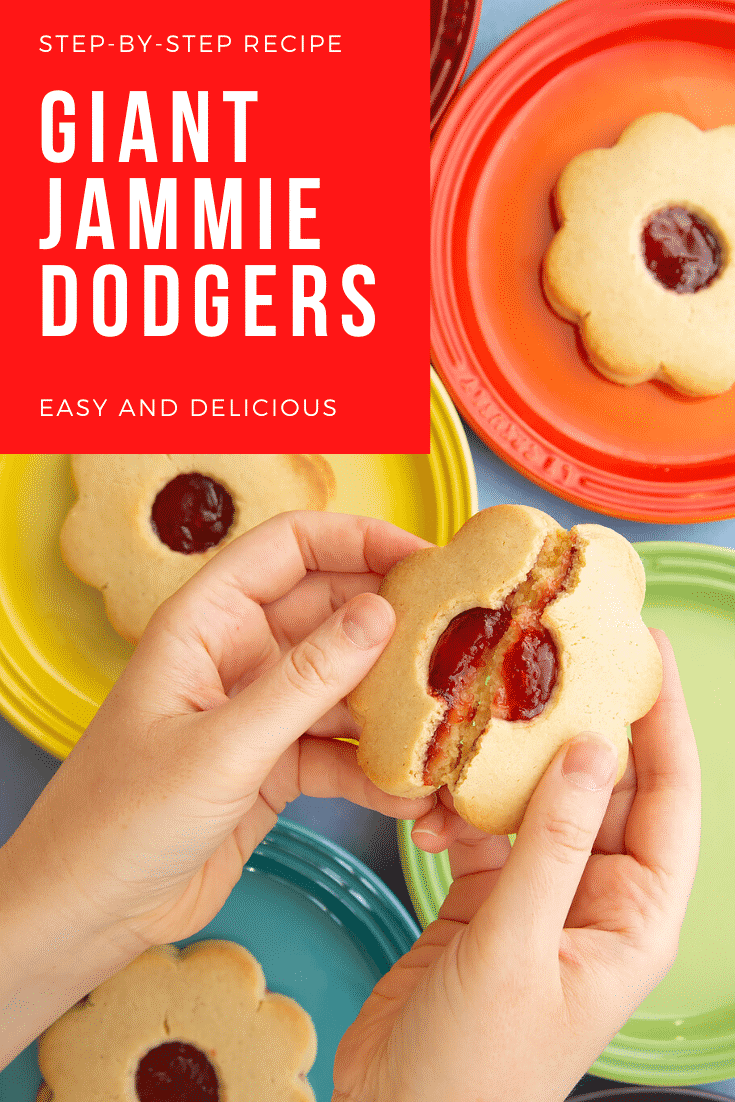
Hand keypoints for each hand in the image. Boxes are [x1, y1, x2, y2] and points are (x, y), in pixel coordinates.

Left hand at [3, 511, 433, 964]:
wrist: (89, 909)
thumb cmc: (122, 816)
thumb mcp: (222, 745)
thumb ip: (306, 680)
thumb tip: (381, 614)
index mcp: (207, 621)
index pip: (291, 547)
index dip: (359, 539)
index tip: (425, 558)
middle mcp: (238, 654)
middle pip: (330, 610)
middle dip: (394, 620)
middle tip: (463, 635)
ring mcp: (260, 710)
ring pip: (344, 682)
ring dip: (393, 700)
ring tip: (450, 713)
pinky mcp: (276, 764)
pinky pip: (339, 749)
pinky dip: (374, 766)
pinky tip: (410, 788)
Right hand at [333, 631, 699, 1101]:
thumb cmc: (474, 1065)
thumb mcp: (516, 948)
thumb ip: (553, 845)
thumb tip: (591, 750)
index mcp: (632, 918)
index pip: (668, 800)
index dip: (665, 723)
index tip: (647, 653)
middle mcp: (595, 899)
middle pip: (602, 788)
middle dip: (577, 724)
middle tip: (548, 655)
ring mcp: (539, 895)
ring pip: (539, 801)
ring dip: (509, 764)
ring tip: (484, 711)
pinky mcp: (486, 897)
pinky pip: (485, 828)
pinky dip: (459, 807)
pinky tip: (433, 795)